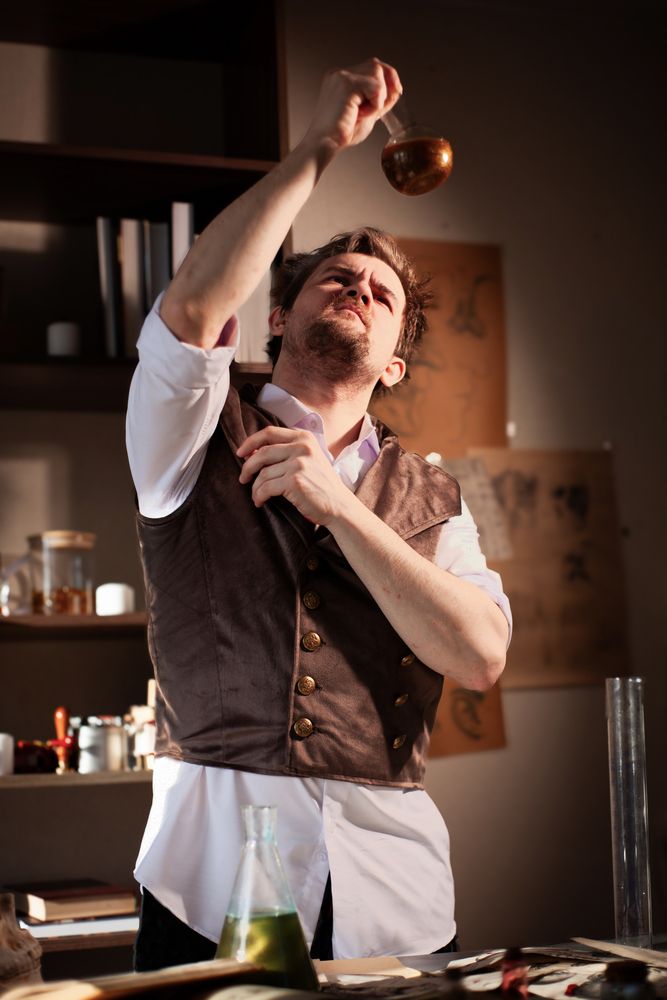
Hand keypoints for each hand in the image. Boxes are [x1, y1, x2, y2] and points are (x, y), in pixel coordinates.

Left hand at [237, 426, 352, 524]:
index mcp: (304, 438)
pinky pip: (266, 487)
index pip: (269, 432)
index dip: (250, 442)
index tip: (241, 453)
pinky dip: (259, 496)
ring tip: (256, 495)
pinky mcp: (294, 481)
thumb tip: (253, 452)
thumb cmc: (321, 484)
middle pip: (262, 452)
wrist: (338, 504)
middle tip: (243, 478)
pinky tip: (260, 501)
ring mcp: (298, 464)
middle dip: (248, 466)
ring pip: (263, 473)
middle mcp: (301, 447)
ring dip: (255, 487)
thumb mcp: (309, 458)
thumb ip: (287, 451)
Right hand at [304, 57, 401, 152]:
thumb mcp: (367, 113)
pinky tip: (360, 114)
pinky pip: (375, 87)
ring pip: (377, 73)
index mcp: (342, 78)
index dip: (388, 76)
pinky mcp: (346, 84)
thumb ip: (379, 100)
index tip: (397, 90)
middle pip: (376, 65)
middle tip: (375, 109)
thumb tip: (396, 89)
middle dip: (386, 86)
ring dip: (378, 97)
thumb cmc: (341, 133)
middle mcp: (340, 73)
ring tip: (363, 113)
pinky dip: (374, 103)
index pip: (372, 66)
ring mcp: (342, 76)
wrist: (324, 144)